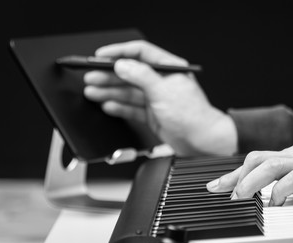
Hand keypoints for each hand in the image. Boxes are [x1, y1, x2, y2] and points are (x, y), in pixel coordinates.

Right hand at [83, 40, 236, 155]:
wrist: (201, 140)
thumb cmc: (192, 115)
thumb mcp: (163, 90)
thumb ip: (141, 76)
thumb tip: (122, 65)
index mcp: (168, 68)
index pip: (140, 53)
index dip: (120, 52)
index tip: (101, 55)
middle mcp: (160, 82)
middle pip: (130, 73)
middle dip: (109, 75)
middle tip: (91, 77)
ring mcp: (155, 99)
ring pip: (128, 92)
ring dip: (110, 91)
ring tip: (93, 92)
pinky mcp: (152, 115)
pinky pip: (131, 108)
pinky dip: (119, 107)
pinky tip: (107, 105)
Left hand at [206, 139, 292, 204]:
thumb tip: (277, 188)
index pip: (258, 160)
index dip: (235, 173)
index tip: (219, 185)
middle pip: (257, 158)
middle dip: (235, 176)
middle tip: (221, 192)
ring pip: (271, 165)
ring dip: (251, 181)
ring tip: (240, 197)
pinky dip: (280, 190)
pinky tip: (275, 202)